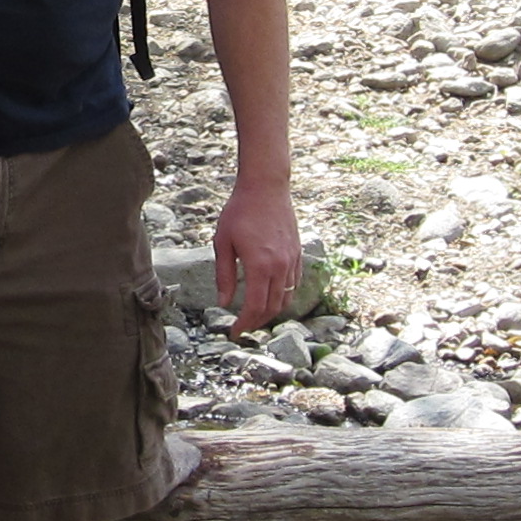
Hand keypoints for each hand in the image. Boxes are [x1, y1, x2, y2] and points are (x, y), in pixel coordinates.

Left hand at [213, 173, 300, 332]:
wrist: (266, 187)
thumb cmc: (240, 211)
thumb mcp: (223, 243)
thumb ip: (224, 276)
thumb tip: (224, 303)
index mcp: (260, 266)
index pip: (254, 307)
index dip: (244, 324)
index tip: (234, 333)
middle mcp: (280, 267)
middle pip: (272, 308)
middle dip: (257, 322)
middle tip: (242, 327)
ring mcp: (292, 261)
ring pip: (286, 299)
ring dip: (271, 311)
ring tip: (255, 315)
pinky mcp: (297, 254)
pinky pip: (294, 284)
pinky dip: (283, 296)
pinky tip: (270, 295)